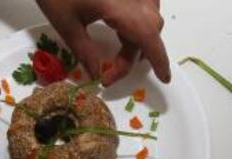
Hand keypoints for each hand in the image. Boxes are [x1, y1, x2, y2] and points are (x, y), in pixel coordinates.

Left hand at [37, 0, 169, 85]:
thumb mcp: (66, 25)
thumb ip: (84, 53)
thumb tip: (96, 74)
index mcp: (120, 7)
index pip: (149, 37)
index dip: (160, 59)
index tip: (164, 78)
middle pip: (149, 30)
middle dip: (134, 56)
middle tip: (111, 73)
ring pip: (149, 17)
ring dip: (139, 40)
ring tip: (120, 56)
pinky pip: (144, 5)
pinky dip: (139, 23)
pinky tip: (124, 31)